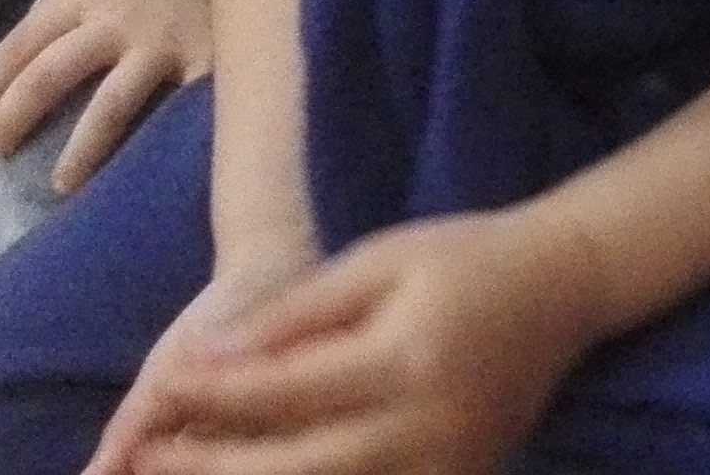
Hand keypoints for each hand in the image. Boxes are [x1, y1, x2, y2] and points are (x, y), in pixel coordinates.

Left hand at [0, 0, 213, 191]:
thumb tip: (40, 8)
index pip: (27, 39)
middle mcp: (112, 23)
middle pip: (48, 77)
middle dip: (14, 116)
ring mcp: (158, 47)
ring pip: (105, 109)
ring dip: (78, 152)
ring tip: (60, 185)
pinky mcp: (202, 63)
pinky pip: (174, 112)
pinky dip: (160, 143)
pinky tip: (146, 173)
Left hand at [108, 206, 605, 474]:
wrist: (565, 286)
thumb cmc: (464, 256)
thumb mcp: (376, 262)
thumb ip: (294, 316)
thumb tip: (204, 360)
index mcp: (404, 359)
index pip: (283, 393)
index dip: (211, 397)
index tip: (158, 389)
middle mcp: (428, 427)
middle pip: (295, 468)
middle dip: (212, 466)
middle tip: (144, 456)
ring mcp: (448, 465)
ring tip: (186, 472)